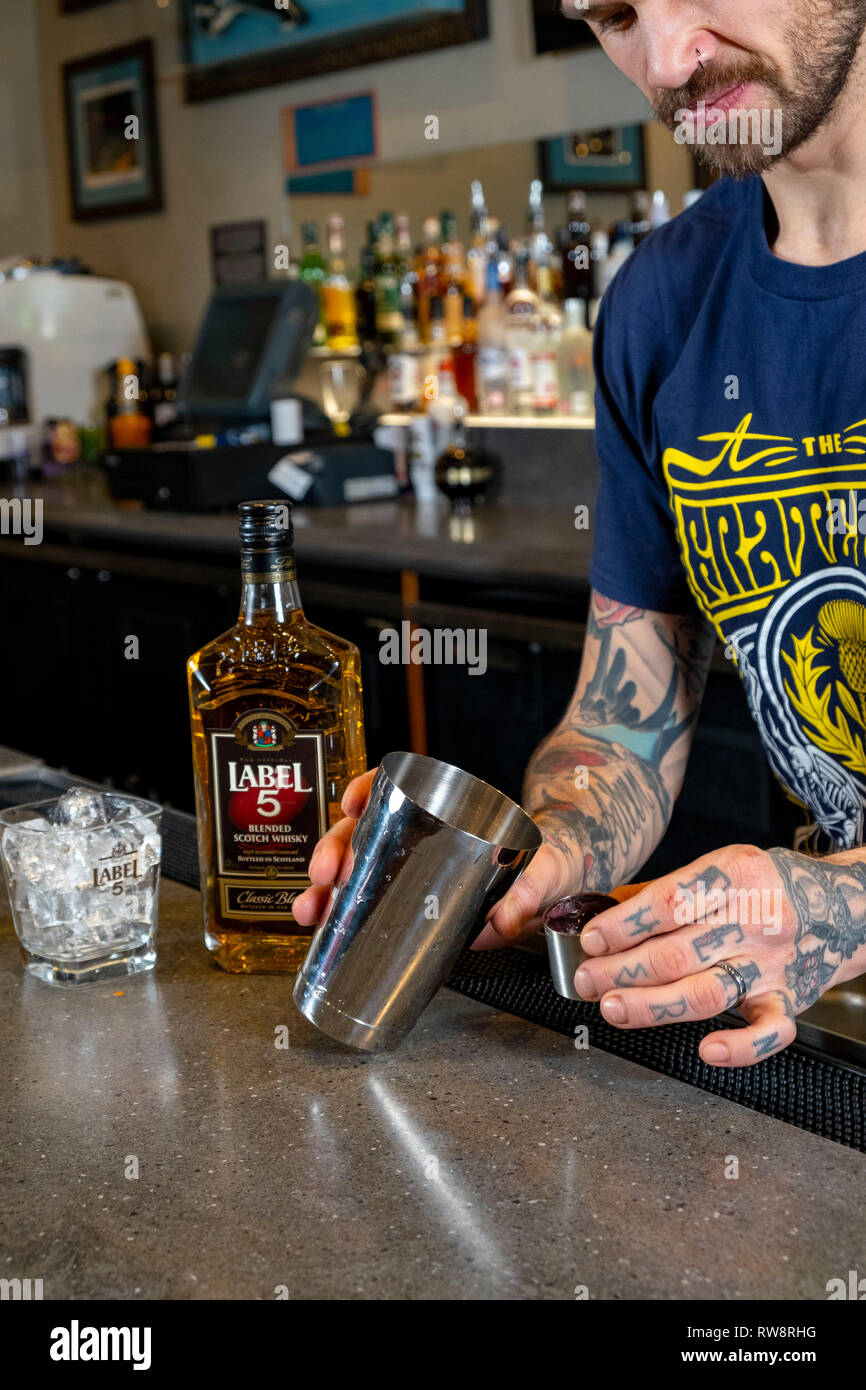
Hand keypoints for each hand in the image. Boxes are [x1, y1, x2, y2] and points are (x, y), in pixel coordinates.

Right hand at [294, 773, 576, 945]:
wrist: (554, 894)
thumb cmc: (547, 868)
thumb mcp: (547, 872)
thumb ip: (533, 890)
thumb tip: (505, 918)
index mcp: (448, 815)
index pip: (396, 788)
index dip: (366, 791)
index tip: (351, 806)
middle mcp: (419, 838)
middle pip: (362, 831)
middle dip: (334, 850)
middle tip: (327, 875)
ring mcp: (408, 872)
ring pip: (351, 869)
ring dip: (323, 888)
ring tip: (310, 911)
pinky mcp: (405, 906)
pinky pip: (359, 903)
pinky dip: (333, 914)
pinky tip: (317, 928)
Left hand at [572, 843, 865, 1067]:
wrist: (841, 906)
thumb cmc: (764, 887)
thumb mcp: (720, 868)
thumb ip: (667, 891)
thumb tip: (604, 913)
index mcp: (734, 876)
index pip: (669, 902)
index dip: (623, 925)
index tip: (590, 940)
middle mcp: (755, 919)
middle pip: (677, 952)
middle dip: (621, 970)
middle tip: (587, 980)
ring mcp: (771, 963)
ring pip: (706, 992)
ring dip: (652, 1005)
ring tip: (613, 1007)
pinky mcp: (789, 999)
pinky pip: (769, 1030)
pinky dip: (741, 1046)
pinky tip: (707, 1050)